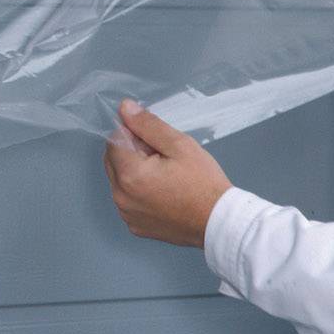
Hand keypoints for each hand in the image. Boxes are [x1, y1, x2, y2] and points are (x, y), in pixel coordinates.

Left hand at [103, 100, 232, 246]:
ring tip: (166, 176)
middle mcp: (121, 197)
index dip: (133, 135)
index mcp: (129, 175)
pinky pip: (128, 200)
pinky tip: (163, 193)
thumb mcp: (179, 145)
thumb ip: (148, 125)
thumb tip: (124, 108)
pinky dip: (139, 192)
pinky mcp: (136, 226)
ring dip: (134, 172)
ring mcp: (127, 214)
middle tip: (163, 157)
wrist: (220, 222)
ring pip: (119, 181)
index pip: (114, 141)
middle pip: (113, 161)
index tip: (156, 142)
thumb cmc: (203, 183)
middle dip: (132, 153)